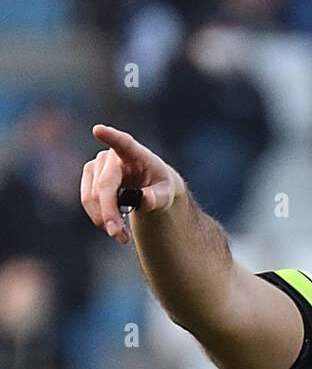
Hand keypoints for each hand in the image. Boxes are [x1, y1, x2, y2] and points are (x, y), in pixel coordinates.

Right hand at [80, 124, 183, 244]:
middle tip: (121, 238)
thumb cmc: (159, 185)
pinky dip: (99, 218)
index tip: (98, 130)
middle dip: (109, 214)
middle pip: (105, 187)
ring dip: (105, 220)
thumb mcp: (166, 194)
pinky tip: (113, 227)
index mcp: (134, 153)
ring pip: (92, 196)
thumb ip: (158, 198)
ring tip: (123, 237)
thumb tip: (144, 200)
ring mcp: (97, 163)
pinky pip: (87, 200)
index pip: (122, 143)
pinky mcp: (89, 174)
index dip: (110, 137)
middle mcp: (112, 155)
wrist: (150, 184)